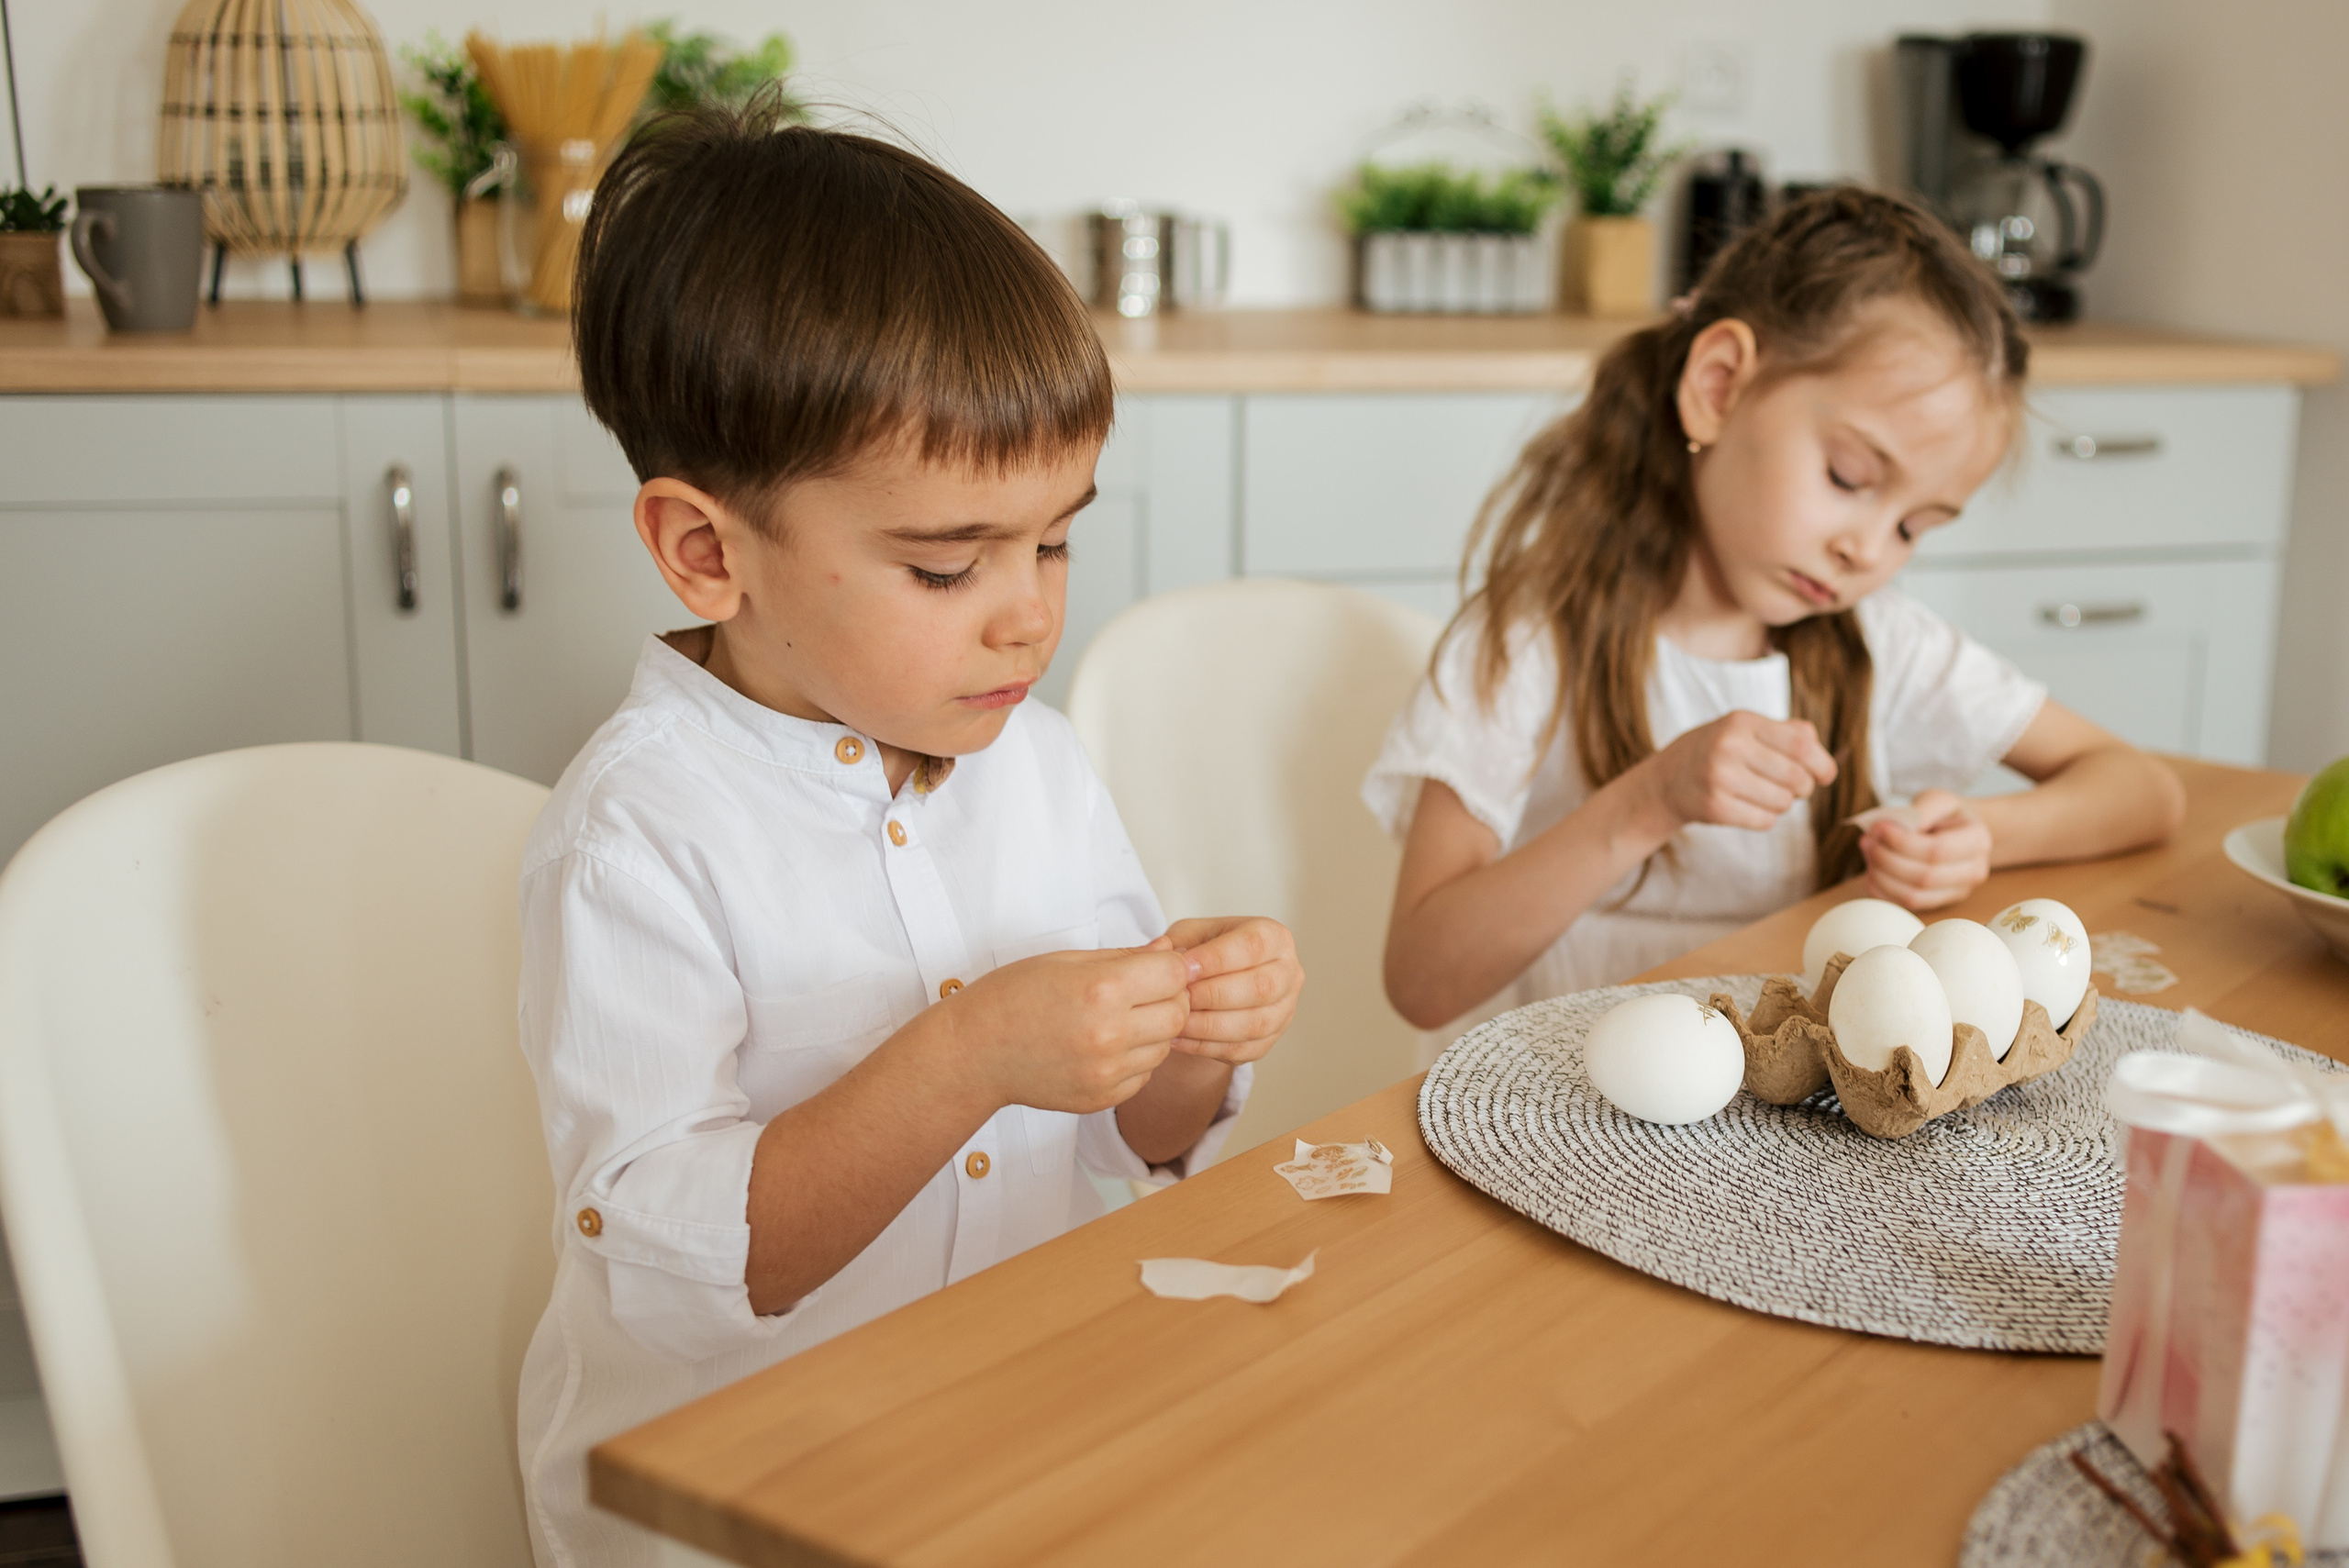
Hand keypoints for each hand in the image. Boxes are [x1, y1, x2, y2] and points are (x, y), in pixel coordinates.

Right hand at [943, 944, 1191, 1114]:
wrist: (974, 1053)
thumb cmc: (1011, 998)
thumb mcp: (1065, 960)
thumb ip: (1124, 957)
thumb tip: (1168, 951)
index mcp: (1101, 990)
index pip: (1175, 975)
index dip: (1169, 966)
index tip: (1155, 966)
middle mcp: (1110, 1035)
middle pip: (1179, 1013)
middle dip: (1169, 998)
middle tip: (1142, 992)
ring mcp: (1107, 1073)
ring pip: (1165, 1047)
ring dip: (1153, 1030)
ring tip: (1118, 1020)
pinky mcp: (1102, 1098)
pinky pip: (1144, 1075)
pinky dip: (1135, 1060)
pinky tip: (1104, 1046)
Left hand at [1161, 916, 1301, 1065]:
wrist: (1219, 982)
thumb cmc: (1208, 952)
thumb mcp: (1192, 935)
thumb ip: (1178, 940)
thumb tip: (1162, 952)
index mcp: (1274, 937)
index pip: (1251, 946)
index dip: (1216, 959)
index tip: (1183, 968)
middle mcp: (1288, 973)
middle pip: (1260, 988)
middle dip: (1214, 995)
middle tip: (1179, 998)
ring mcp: (1284, 1010)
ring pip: (1253, 1024)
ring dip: (1209, 1026)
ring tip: (1176, 1021)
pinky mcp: (1270, 1040)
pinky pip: (1242, 1049)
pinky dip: (1207, 1047)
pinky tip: (1179, 1040)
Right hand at [1644, 711, 1838, 832]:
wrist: (1669, 779)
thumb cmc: (1719, 751)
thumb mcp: (1746, 729)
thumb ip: (1788, 733)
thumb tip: (1823, 759)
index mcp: (1743, 722)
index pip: (1801, 744)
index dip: (1822, 764)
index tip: (1826, 776)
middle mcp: (1729, 746)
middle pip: (1796, 777)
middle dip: (1804, 788)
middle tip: (1794, 789)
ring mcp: (1719, 777)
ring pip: (1783, 802)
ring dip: (1783, 804)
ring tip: (1765, 795)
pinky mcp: (1714, 807)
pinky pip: (1764, 821)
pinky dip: (1765, 818)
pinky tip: (1748, 807)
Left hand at [1860, 789, 1992, 909]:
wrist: (1959, 832)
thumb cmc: (1946, 814)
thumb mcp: (1938, 799)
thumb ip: (1921, 810)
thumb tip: (1897, 827)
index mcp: (1977, 840)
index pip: (1937, 850)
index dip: (1902, 842)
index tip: (1878, 828)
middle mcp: (1973, 871)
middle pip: (1924, 876)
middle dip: (1887, 859)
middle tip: (1867, 841)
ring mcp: (1957, 891)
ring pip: (1914, 896)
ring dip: (1881, 877)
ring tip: (1867, 853)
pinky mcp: (1939, 903)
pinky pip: (1907, 906)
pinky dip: (1883, 892)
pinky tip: (1871, 873)